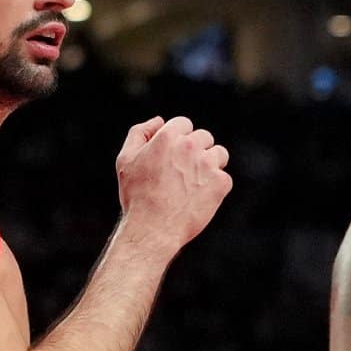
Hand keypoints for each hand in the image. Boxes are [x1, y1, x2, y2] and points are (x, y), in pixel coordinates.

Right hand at [115, 115, 231, 253]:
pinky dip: (215, 188)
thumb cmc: (137, 196)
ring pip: (219, 154)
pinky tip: (199, 199)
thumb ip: (140, 133)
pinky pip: (224, 178)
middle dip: (195, 151)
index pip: (184, 124)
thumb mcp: (126, 160)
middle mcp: (189, 146)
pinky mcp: (220, 183)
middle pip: (204, 137)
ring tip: (193, 185)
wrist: (153, 230)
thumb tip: (159, 120)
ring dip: (210, 165)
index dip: (178, 140)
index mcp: (167, 136)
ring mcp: (207, 164)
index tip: (172, 158)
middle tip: (182, 174)